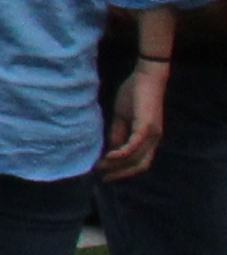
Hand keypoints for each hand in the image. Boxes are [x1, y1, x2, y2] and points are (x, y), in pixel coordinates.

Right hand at [107, 66, 170, 181]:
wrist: (147, 76)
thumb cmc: (135, 93)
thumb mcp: (123, 117)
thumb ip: (118, 134)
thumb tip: (109, 151)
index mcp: (148, 138)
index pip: (138, 161)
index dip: (122, 170)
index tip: (104, 174)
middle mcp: (153, 140)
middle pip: (139, 165)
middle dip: (120, 173)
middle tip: (102, 178)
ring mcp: (152, 134)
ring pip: (137, 158)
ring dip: (118, 166)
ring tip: (101, 168)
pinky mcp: (147, 127)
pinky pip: (134, 146)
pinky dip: (122, 154)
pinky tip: (109, 157)